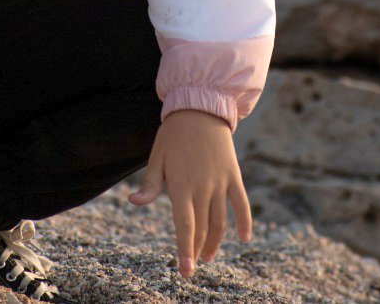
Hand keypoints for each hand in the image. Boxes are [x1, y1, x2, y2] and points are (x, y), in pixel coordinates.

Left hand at [127, 109, 251, 276]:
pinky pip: (241, 203)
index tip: (187, 271)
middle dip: (197, 250)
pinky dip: (245, 221)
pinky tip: (244, 239)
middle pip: (202, 227)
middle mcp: (202, 187)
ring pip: (220, 221)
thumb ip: (150, 184)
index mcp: (181, 185)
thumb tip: (134, 202)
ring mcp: (220, 182)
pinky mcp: (233, 175)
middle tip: (193, 264)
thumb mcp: (157, 157)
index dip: (185, 250)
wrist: (200, 108)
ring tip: (209, 255)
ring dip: (215, 241)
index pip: (185, 226)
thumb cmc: (173, 134)